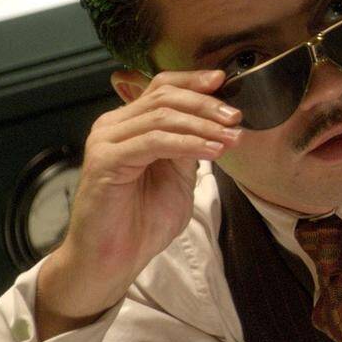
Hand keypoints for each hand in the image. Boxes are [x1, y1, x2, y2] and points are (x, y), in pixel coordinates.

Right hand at [35, 69, 241, 338]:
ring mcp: (106, 141)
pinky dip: (188, 144)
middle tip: (235, 116)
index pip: (160, 87)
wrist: (114, 260)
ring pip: (162, 117)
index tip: (224, 81)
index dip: (192, 81)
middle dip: (205, 104)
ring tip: (231, 137)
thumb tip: (218, 123)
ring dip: (203, 125)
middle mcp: (113, 126)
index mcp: (129, 125)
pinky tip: (212, 151)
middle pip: (164, 97)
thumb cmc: (142, 222)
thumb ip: (191, 147)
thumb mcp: (179, 176)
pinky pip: (154, 141)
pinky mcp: (105, 161)